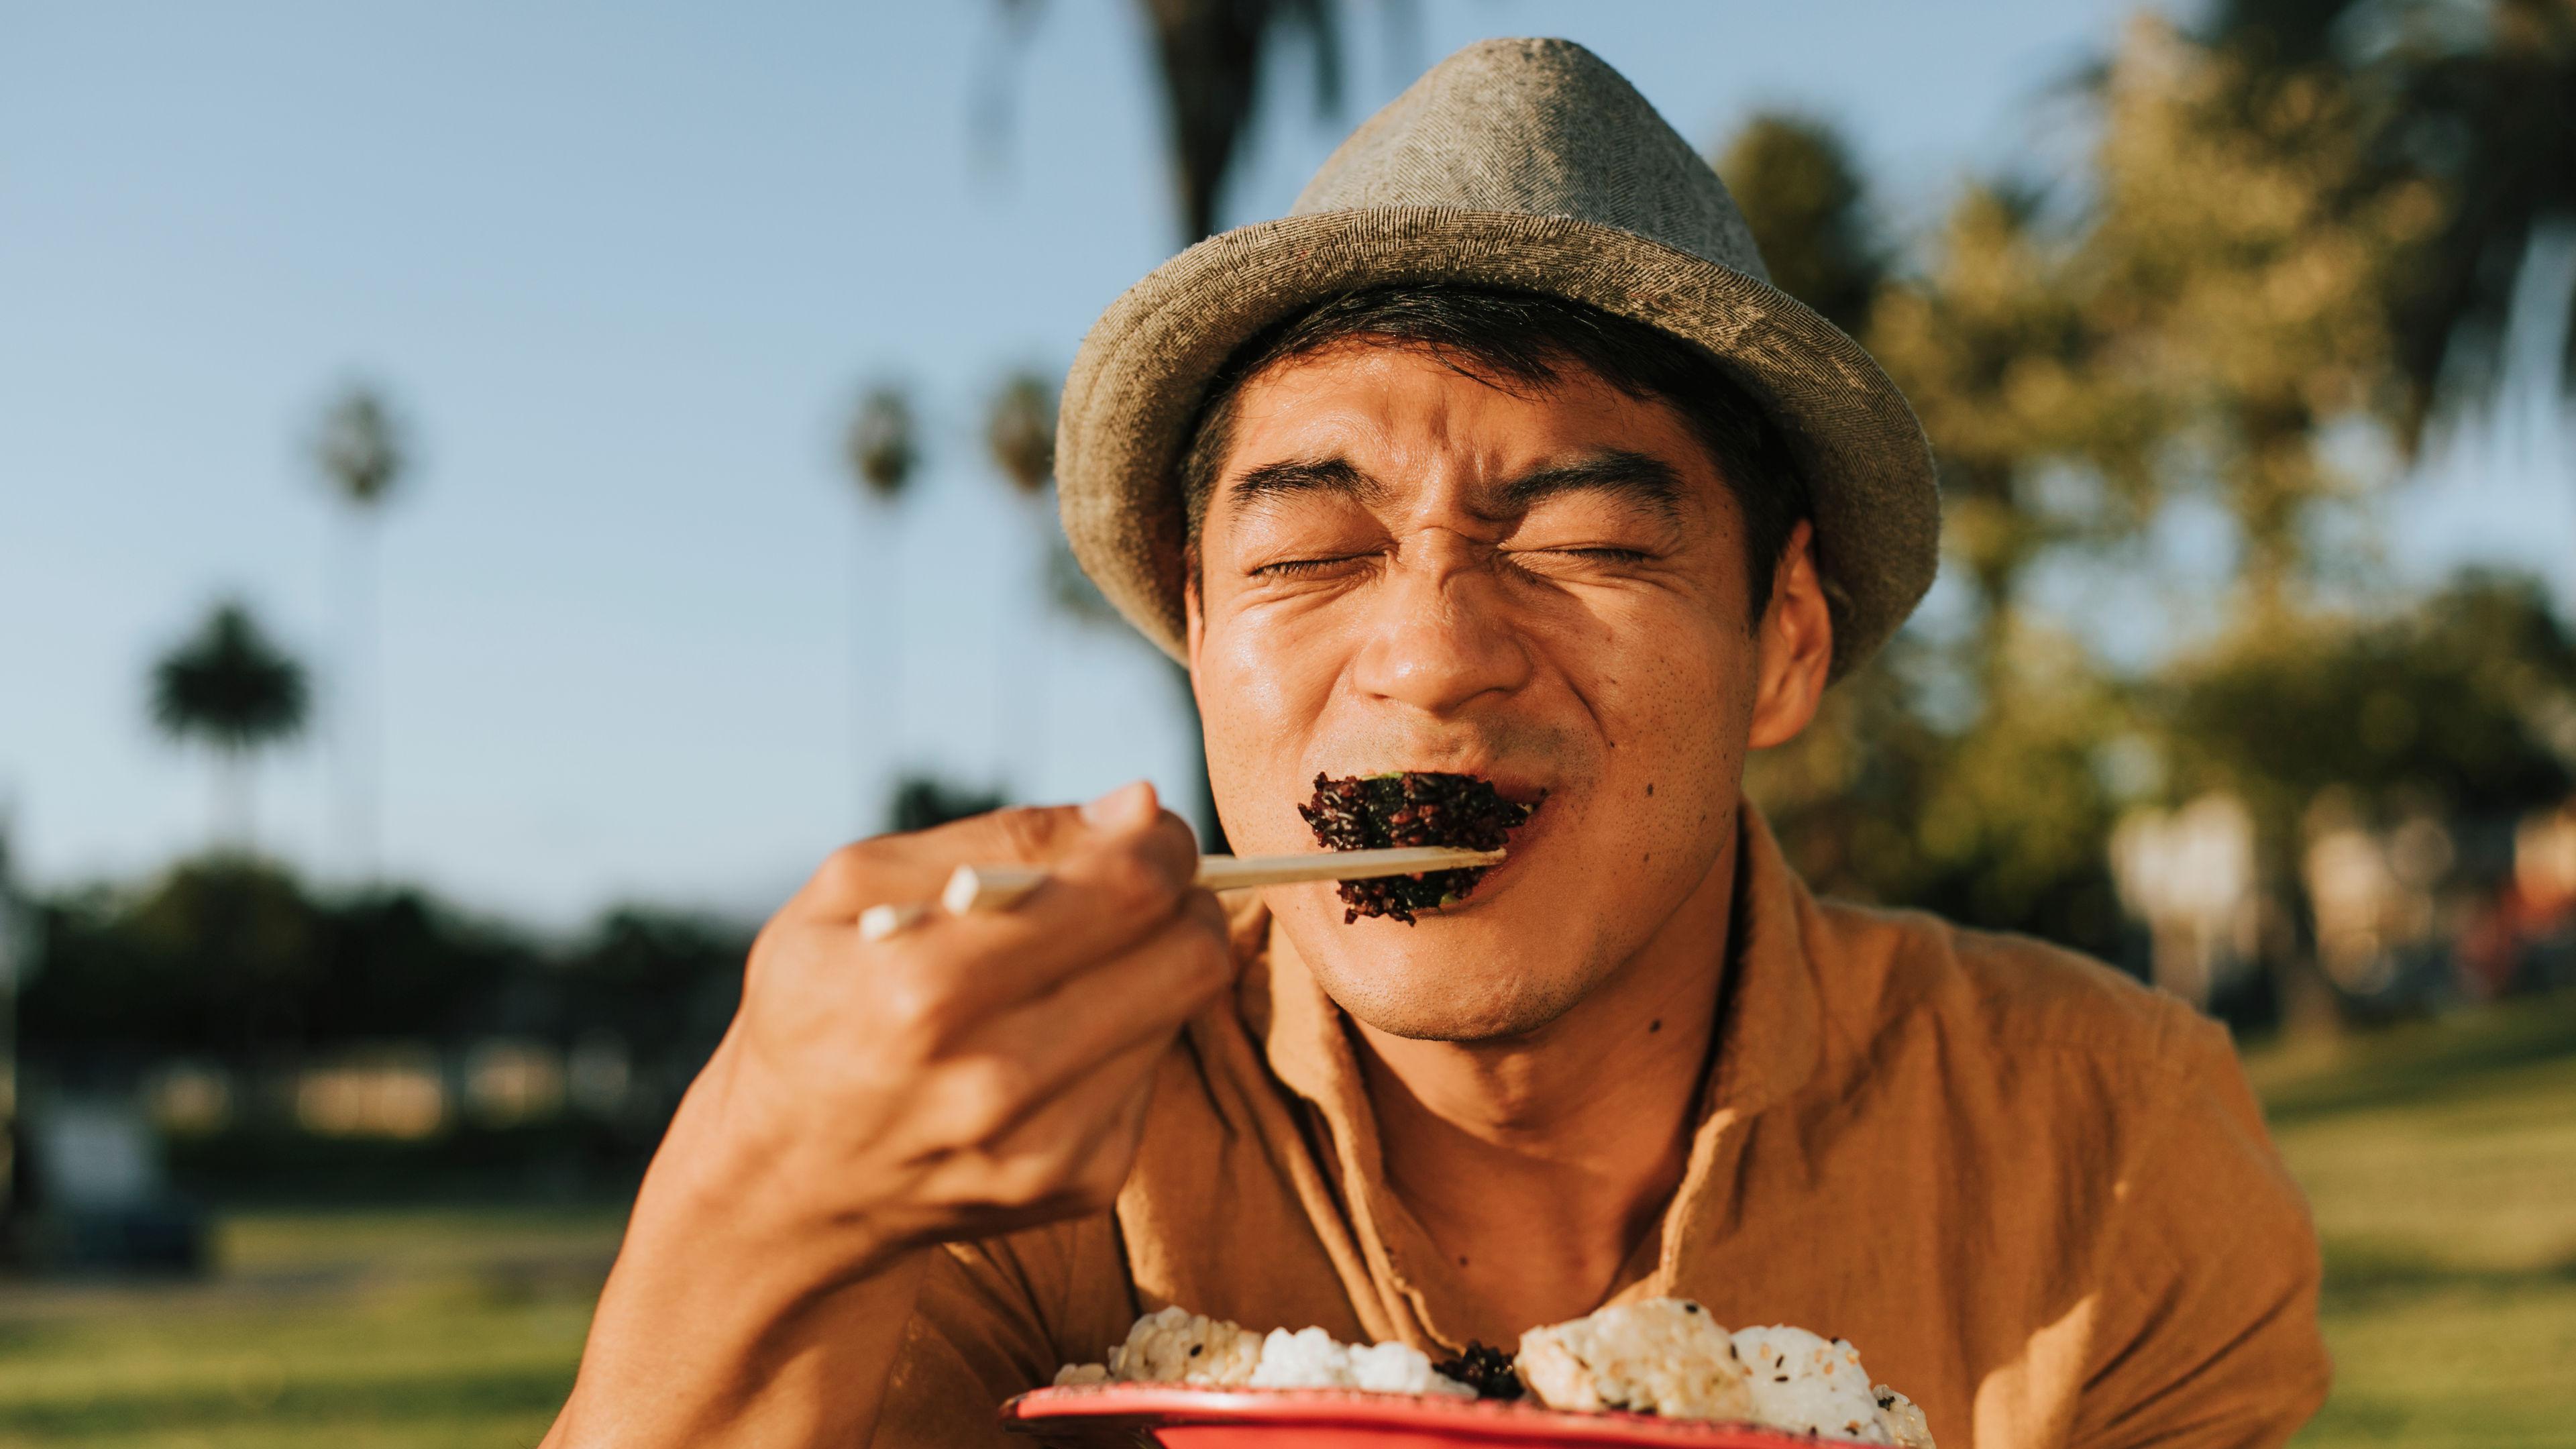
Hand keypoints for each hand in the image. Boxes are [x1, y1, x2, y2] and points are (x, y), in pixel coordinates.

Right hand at [547, 781, 1229, 1447]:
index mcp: (927, 989)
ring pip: (1182, 1012)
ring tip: (1078, 961)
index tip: (1147, 832)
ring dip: (1153, 966)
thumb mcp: (855, 888)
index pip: (1126, 892)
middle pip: (1187, 956)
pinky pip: (1153, 1073)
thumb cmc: (818, 1006)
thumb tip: (1137, 805)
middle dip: (1184, 898)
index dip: (1159, 843)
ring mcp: (1048, 1146)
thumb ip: (1002, 836)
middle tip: (1143, 883)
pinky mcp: (1083, 1184)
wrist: (788, 1184)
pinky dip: (1123, 1036)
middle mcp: (997, 1080)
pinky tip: (1053, 1038)